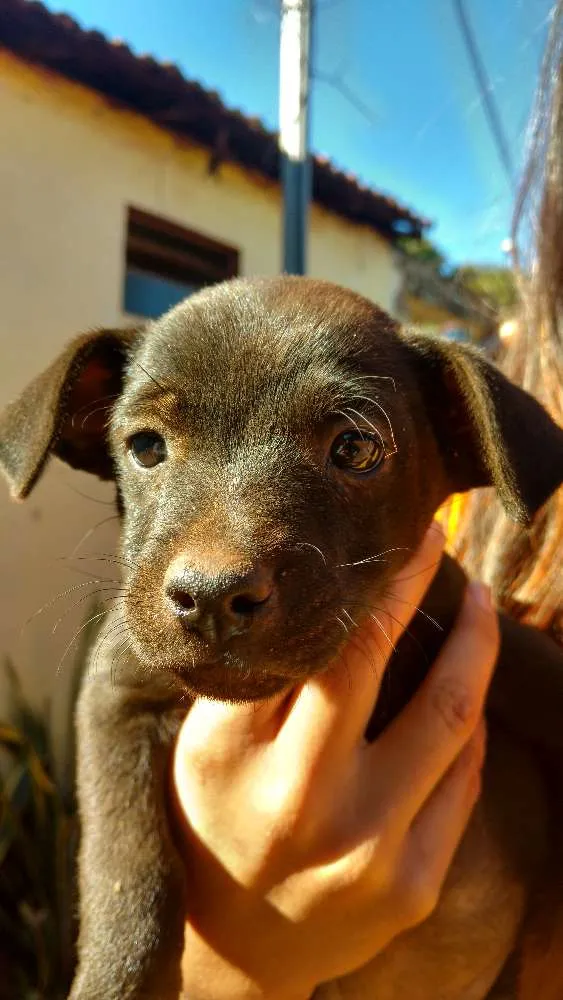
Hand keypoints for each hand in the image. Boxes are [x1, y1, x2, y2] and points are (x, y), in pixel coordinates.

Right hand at [173, 524, 498, 999]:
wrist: (235, 949)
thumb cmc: (212, 825)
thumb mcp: (203, 748)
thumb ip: (257, 683)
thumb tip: (320, 598)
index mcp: (235, 754)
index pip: (321, 645)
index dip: (378, 585)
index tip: (406, 541)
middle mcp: (304, 802)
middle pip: (391, 669)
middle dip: (431, 593)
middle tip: (447, 545)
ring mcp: (366, 850)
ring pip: (451, 721)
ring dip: (475, 651)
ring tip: (479, 611)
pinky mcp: (411, 887)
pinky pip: (462, 783)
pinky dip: (468, 728)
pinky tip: (466, 697)